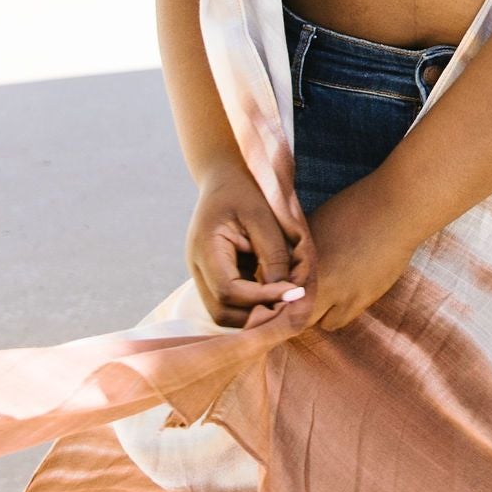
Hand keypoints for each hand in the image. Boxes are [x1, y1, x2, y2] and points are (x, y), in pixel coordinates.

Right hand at [186, 160, 308, 329]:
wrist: (226, 177)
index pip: (228, 291)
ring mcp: (202, 275)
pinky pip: (230, 303)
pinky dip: (252, 304)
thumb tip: (286, 295)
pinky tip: (275, 292)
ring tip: (285, 298)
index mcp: (206, 248)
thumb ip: (274, 256)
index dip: (262, 298)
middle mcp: (198, 267)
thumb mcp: (264, 218)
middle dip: (257, 315)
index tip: (294, 292)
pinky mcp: (214, 277)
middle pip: (221, 312)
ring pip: (224, 313)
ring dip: (254, 312)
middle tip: (291, 303)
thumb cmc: (246, 191)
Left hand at [239, 171, 423, 342]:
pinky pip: (338, 321)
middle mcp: (318, 285)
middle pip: (292, 316)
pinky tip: (338, 297)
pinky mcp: (363, 301)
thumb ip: (293, 252)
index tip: (269, 297)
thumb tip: (278, 266)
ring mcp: (343, 297)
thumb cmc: (352, 209)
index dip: (270, 298)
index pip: (275, 295)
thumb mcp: (312, 225)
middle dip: (289, 311)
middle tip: (288, 303)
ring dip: (313, 314)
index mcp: (301, 264)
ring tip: (316, 299)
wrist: (395, 211)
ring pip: (317, 323)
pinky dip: (334, 314)